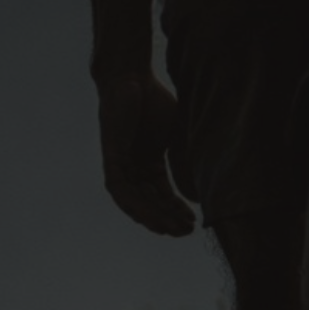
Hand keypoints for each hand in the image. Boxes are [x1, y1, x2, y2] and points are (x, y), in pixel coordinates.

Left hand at [94, 70, 194, 236]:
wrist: (132, 77)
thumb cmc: (156, 102)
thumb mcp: (179, 139)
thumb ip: (185, 166)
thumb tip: (196, 198)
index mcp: (149, 162)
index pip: (163, 192)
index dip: (177, 209)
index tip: (194, 222)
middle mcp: (133, 166)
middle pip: (149, 200)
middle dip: (166, 217)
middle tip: (185, 232)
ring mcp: (121, 163)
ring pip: (133, 199)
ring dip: (150, 216)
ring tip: (169, 230)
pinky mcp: (111, 157)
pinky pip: (119, 188)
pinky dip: (133, 203)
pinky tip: (147, 216)